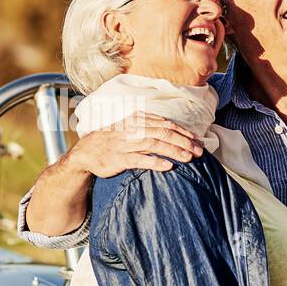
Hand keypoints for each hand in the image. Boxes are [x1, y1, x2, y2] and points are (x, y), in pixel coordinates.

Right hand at [68, 111, 203, 177]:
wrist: (87, 152)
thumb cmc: (113, 140)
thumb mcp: (131, 127)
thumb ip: (150, 127)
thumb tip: (173, 131)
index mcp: (138, 119)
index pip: (166, 124)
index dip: (184, 132)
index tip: (198, 141)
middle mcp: (133, 129)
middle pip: (164, 133)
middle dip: (183, 141)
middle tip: (199, 151)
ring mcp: (126, 144)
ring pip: (154, 144)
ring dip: (173, 150)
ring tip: (188, 157)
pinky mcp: (119, 159)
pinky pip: (140, 160)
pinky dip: (155, 162)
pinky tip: (168, 166)